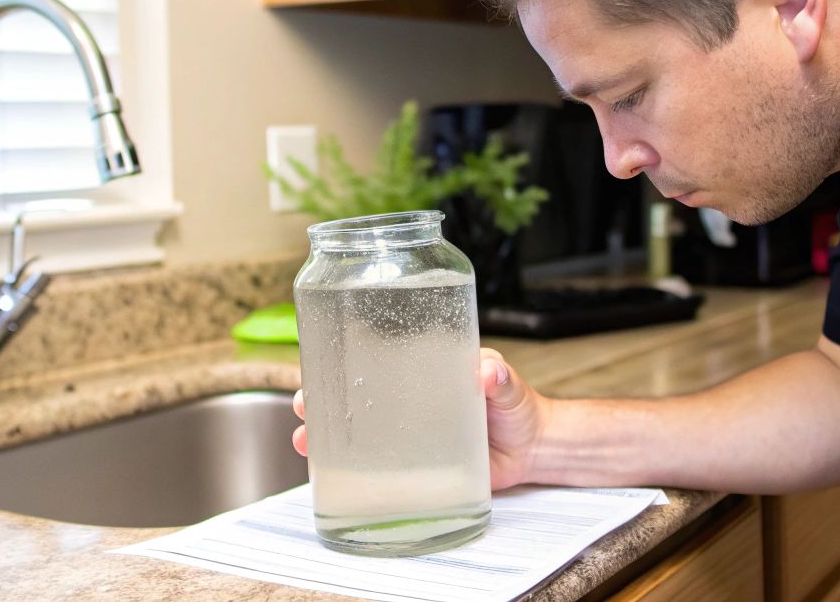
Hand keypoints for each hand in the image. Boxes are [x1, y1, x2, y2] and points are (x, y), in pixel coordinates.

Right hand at [291, 347, 548, 490]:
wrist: (536, 449)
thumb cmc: (519, 407)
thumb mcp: (507, 384)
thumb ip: (499, 377)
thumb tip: (488, 372)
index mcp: (425, 374)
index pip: (375, 362)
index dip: (342, 362)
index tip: (318, 363)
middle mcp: (410, 403)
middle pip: (355, 398)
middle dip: (322, 401)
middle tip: (303, 406)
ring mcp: (411, 437)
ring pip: (358, 434)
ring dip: (326, 437)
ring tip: (305, 442)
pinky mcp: (418, 469)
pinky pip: (379, 470)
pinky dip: (353, 474)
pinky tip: (333, 477)